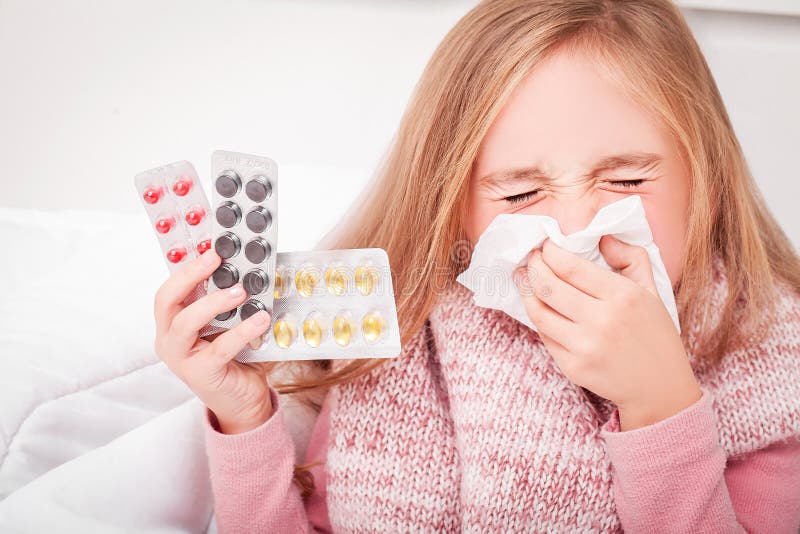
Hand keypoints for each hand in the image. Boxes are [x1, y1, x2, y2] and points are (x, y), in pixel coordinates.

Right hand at [153, 249, 273, 433]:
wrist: (244, 400)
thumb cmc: (235, 358)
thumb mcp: (227, 324)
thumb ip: (227, 301)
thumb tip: (245, 267)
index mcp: (172, 324)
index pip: (169, 289)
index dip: (187, 267)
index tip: (211, 248)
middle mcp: (168, 340)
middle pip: (166, 301)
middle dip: (191, 275)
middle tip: (217, 259)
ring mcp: (181, 359)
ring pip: (186, 323)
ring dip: (213, 303)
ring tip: (241, 291)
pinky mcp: (200, 374)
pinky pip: (219, 348)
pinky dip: (241, 331)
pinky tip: (261, 319)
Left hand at [514, 236, 700, 429]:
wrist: (659, 388)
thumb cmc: (655, 334)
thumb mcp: (652, 290)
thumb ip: (630, 257)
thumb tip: (601, 238)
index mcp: (623, 297)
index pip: (570, 267)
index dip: (550, 252)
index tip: (545, 245)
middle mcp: (602, 321)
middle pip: (548, 286)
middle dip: (533, 267)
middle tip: (530, 259)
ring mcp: (584, 347)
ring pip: (539, 312)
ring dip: (526, 291)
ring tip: (524, 279)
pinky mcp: (573, 367)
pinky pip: (544, 336)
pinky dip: (538, 318)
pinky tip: (539, 306)